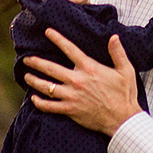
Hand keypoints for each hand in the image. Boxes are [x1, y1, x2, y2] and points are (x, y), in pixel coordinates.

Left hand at [23, 32, 141, 133]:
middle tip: (26, 59)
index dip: (57, 39)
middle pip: (51, 68)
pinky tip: (34, 99)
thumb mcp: (126, 70)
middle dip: (36, 62)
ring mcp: (72, 96)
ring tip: (26, 76)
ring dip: (34, 81)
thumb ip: (118, 53)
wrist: (122, 119)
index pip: (70, 49)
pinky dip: (40, 103)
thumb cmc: (124, 94)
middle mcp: (77, 81)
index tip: (47, 32)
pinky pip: (50, 107)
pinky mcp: (70, 111)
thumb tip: (113, 36)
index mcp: (89, 68)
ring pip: (47, 87)